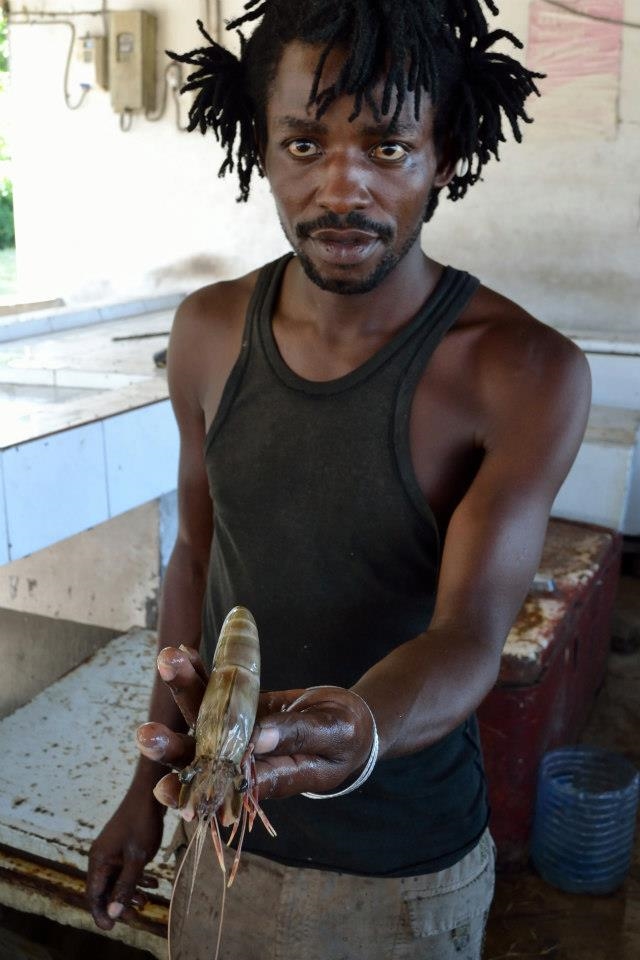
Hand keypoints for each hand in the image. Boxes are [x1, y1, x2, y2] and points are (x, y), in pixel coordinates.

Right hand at [86, 790, 163, 929]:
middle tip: (136, 916)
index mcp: (98, 860)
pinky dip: (136, 878)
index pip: (93, 895)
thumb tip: (113, 914)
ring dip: (129, 893)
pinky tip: (152, 883)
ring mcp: (111, 850)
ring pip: (116, 880)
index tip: (111, 929)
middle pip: (105, 889)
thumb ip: (126, 886)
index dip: (101, 913)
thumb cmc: (142, 824)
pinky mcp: (122, 846)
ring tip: (146, 903)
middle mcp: (100, 856)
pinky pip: (124, 868)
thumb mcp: (137, 859)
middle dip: (119, 905)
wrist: (149, 793)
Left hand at [139, 646, 375, 807]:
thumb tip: (258, 737)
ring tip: (166, 661)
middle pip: (200, 756)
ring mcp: (237, 732)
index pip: (226, 789)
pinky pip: (215, 691)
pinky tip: (184, 654)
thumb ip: (298, 736)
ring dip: (183, 690)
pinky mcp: (239, 707)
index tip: (163, 790)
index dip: (194, 790)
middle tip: (145, 735)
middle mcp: (244, 760)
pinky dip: (200, 673)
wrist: (349, 722)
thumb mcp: (334, 735)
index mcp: (269, 778)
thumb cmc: (347, 737)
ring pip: (202, 717)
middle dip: (171, 746)